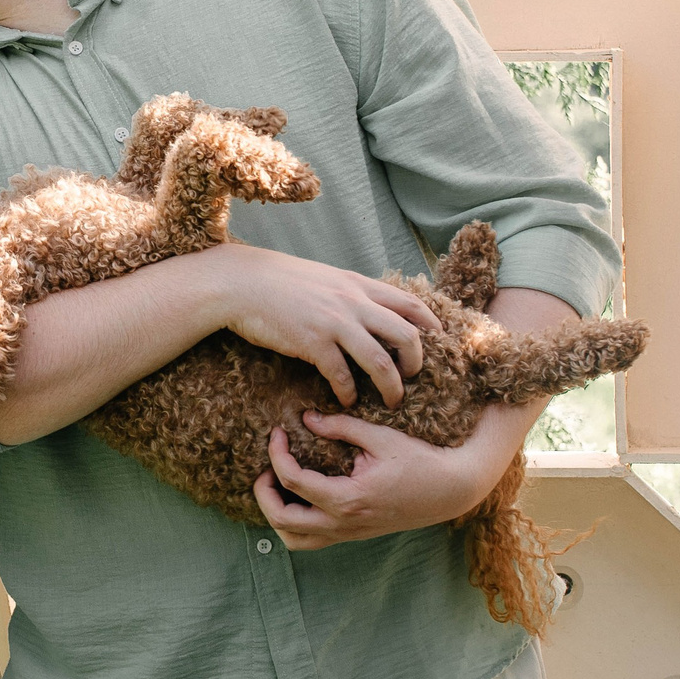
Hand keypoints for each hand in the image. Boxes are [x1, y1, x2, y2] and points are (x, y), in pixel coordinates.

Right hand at [192, 244, 440, 405]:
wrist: (242, 282)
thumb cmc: (278, 281)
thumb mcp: (324, 277)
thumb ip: (348, 292)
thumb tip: (365, 307)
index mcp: (358, 285)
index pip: (410, 303)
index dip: (431, 325)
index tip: (437, 342)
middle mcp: (354, 303)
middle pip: (407, 336)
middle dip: (416, 363)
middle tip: (412, 377)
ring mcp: (335, 323)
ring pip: (381, 362)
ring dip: (391, 387)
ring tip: (390, 401)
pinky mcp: (313, 343)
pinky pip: (342, 375)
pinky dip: (349, 392)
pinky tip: (346, 401)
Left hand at [250, 401, 536, 548]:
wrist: (452, 491)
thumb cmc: (420, 460)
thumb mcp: (380, 437)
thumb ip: (340, 427)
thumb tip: (306, 418)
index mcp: (349, 498)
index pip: (294, 481)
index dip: (277, 455)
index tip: (278, 433)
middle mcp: (345, 523)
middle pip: (283, 521)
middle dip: (263, 494)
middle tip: (266, 468)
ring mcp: (349, 534)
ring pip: (295, 540)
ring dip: (277, 515)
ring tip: (277, 487)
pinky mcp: (354, 535)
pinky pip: (313, 540)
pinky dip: (296, 524)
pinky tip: (299, 497)